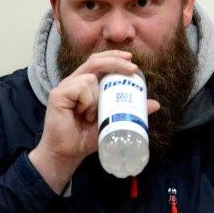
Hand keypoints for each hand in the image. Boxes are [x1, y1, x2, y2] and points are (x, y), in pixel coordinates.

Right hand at [29, 50, 159, 193]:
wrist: (66, 155)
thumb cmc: (85, 138)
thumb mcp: (113, 122)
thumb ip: (130, 111)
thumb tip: (155, 104)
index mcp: (84, 84)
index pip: (98, 62)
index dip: (114, 57)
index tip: (132, 60)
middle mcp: (73, 81)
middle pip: (94, 61)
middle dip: (115, 61)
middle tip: (132, 68)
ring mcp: (64, 87)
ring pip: (90, 78)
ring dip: (98, 97)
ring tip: (92, 116)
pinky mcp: (58, 95)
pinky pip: (81, 87)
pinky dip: (88, 101)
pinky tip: (83, 115)